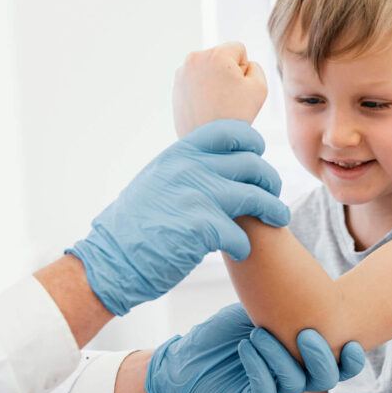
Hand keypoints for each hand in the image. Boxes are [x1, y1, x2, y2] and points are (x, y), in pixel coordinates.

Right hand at [67, 119, 289, 315]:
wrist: (112, 260)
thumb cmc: (135, 227)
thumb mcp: (157, 181)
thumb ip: (187, 169)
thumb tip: (218, 165)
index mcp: (179, 154)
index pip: (229, 132)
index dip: (252, 143)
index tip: (258, 157)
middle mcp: (189, 169)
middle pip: (251, 164)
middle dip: (269, 180)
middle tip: (272, 195)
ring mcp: (196, 196)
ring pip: (255, 196)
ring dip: (274, 210)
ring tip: (279, 219)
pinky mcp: (202, 228)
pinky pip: (241, 235)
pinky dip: (244, 246)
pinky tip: (238, 251)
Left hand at [146, 303, 365, 392]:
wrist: (183, 361)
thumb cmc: (222, 335)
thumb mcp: (258, 311)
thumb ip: (286, 305)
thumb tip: (308, 276)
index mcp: (303, 359)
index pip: (341, 365)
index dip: (353, 358)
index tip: (350, 340)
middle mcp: (296, 379)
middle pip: (327, 377)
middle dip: (321, 354)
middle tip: (305, 333)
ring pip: (297, 382)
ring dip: (281, 355)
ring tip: (258, 333)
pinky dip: (260, 367)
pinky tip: (246, 348)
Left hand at [173, 42, 267, 135]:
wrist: (210, 143)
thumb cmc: (236, 115)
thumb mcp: (259, 87)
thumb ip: (254, 66)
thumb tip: (241, 64)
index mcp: (216, 54)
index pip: (238, 50)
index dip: (244, 70)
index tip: (238, 89)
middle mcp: (195, 58)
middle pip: (221, 58)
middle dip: (226, 74)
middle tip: (227, 99)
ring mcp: (182, 72)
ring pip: (208, 70)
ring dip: (214, 82)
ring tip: (216, 105)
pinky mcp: (176, 87)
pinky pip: (196, 82)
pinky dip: (202, 92)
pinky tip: (206, 108)